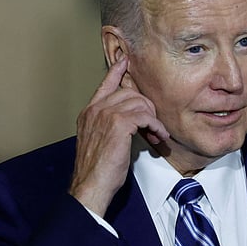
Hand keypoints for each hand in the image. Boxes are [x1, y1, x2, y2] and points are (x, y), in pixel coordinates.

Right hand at [69, 59, 169, 216]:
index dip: (116, 71)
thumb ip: (109, 126)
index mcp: (89, 113)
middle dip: (145, 106)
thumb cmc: (96, 169)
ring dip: (152, 118)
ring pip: (139, 103)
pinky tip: (157, 136)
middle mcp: (96, 110)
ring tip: (155, 133)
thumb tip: (131, 122)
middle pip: (128, 92)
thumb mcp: (98, 141)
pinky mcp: (119, 124)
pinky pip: (145, 116)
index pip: (104, 85)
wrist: (91, 184)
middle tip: (151, 124)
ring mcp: (106, 114)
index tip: (124, 61)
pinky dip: (156, 126)